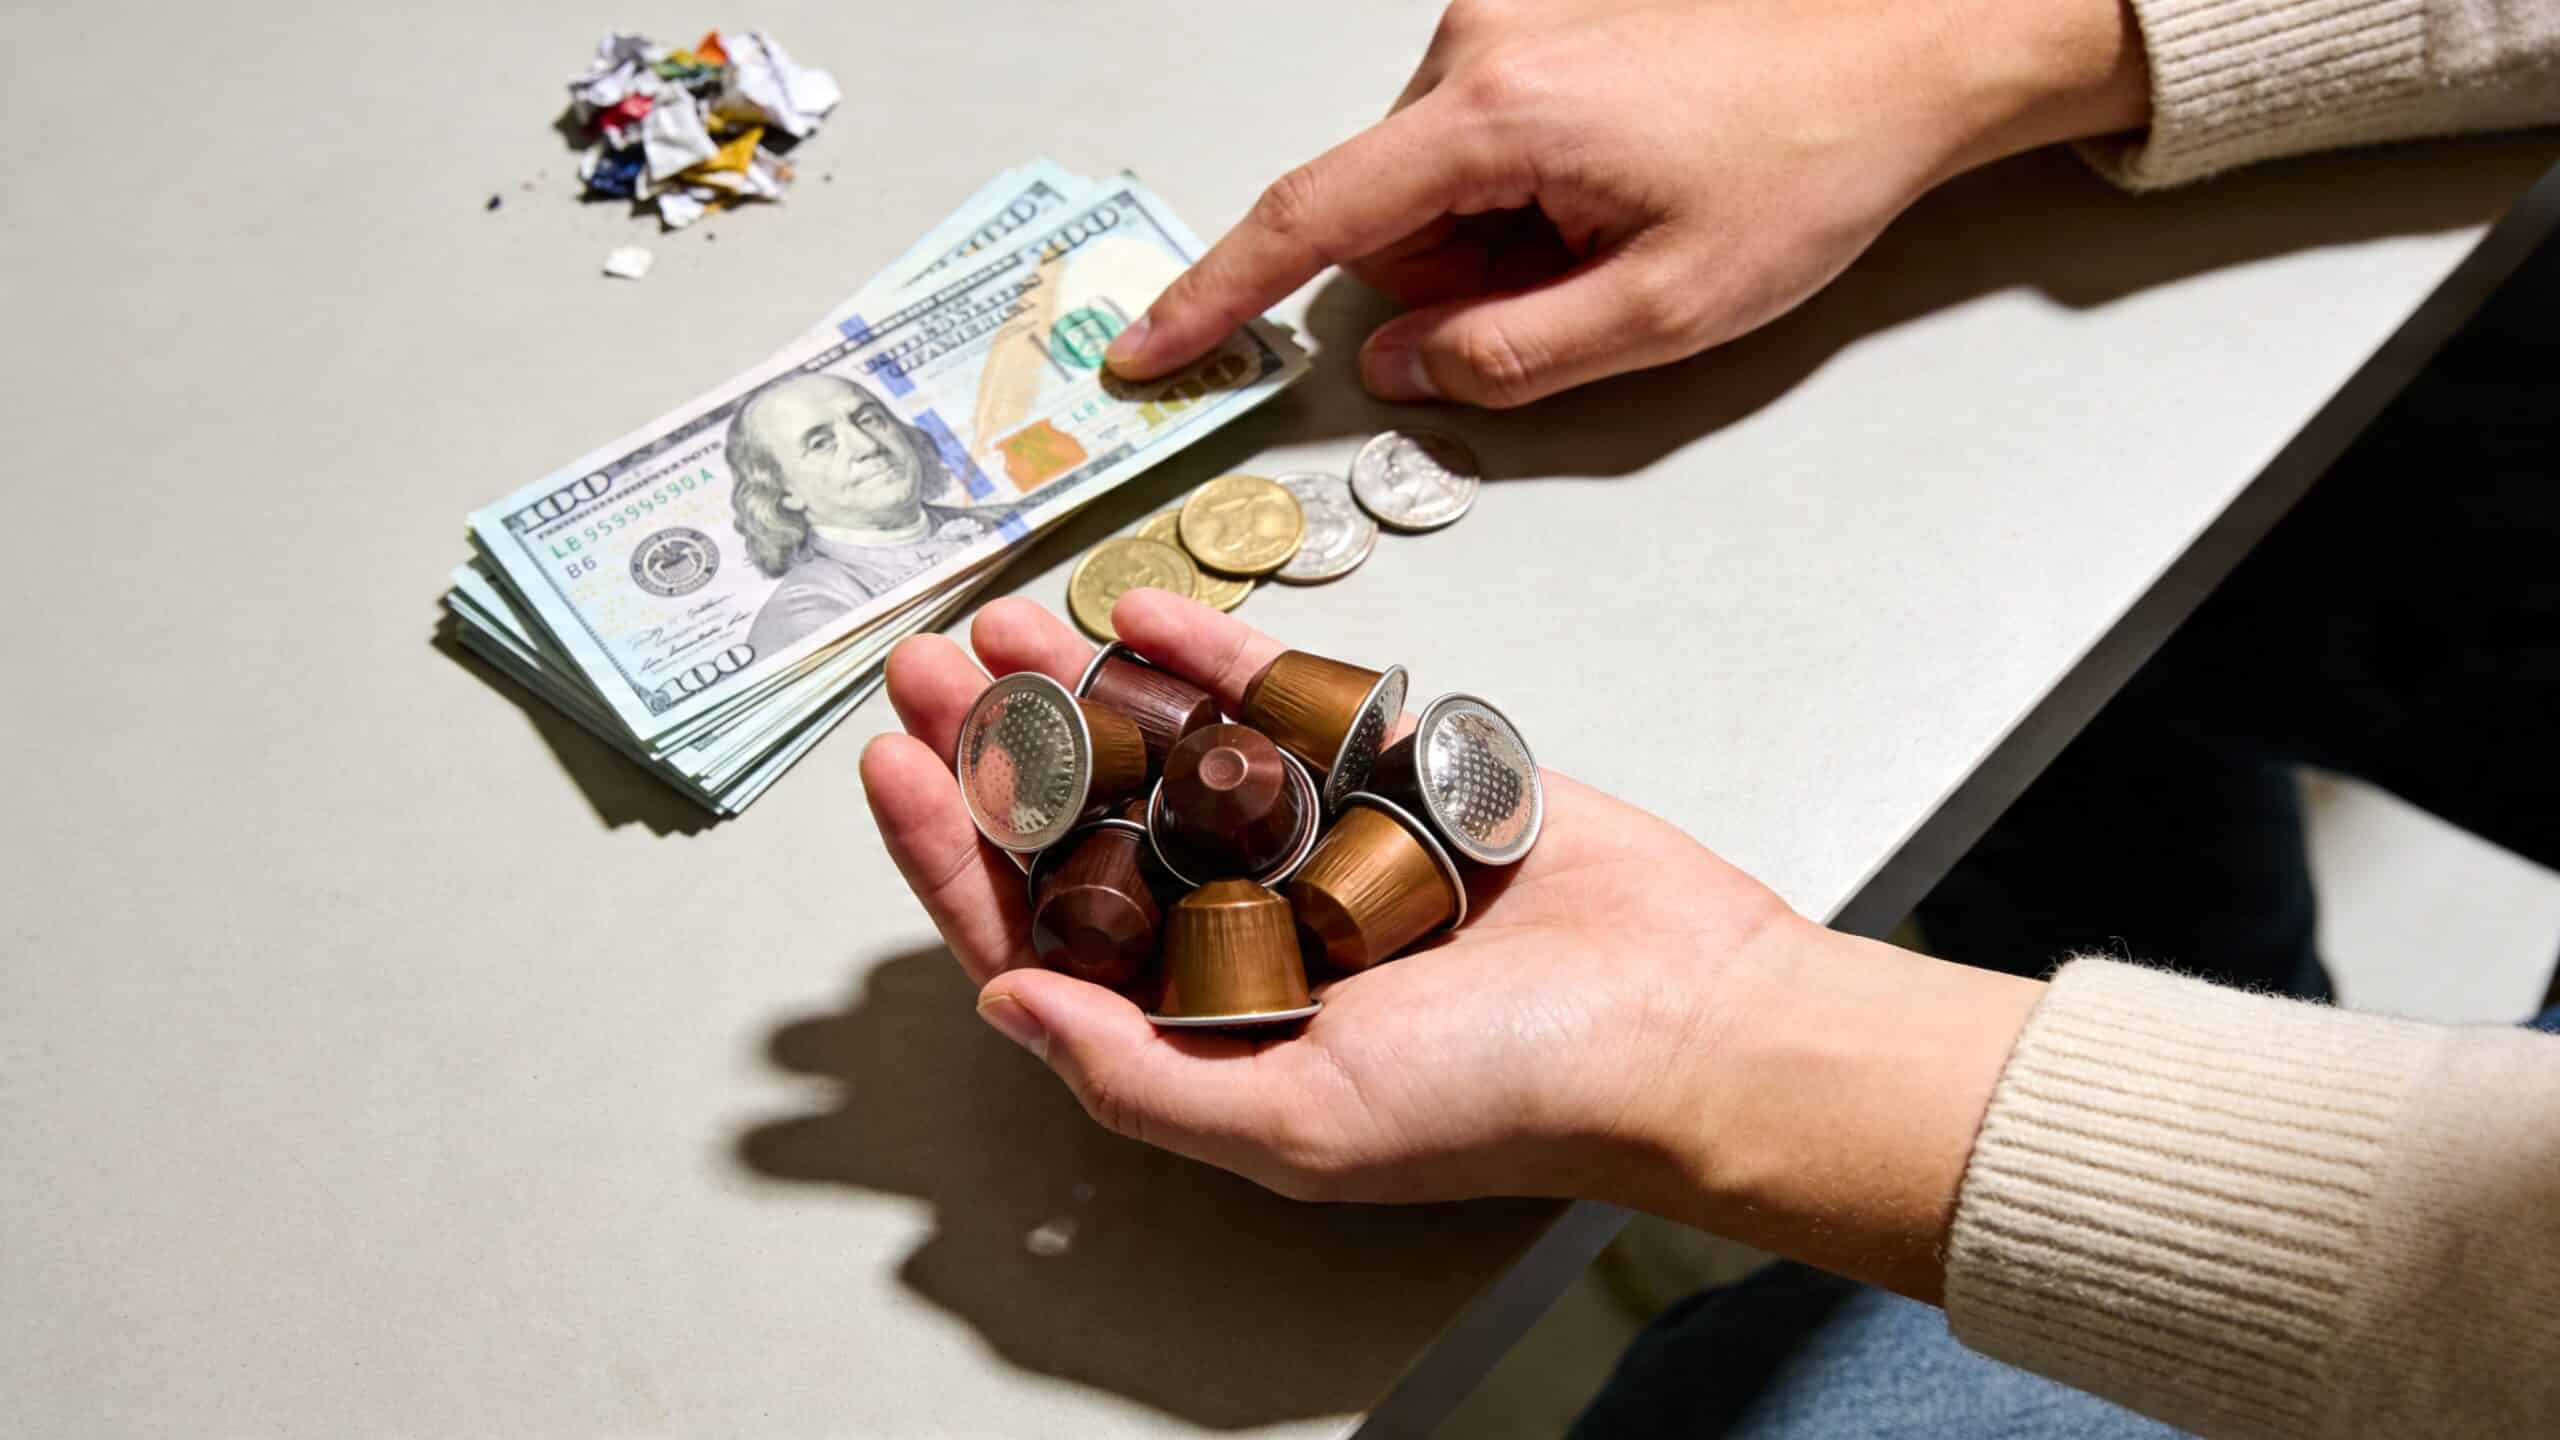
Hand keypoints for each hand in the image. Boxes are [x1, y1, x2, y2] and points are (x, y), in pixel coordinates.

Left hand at [861, 590, 2042, 1300]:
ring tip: (1006, 624)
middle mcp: (1247, 938)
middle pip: (1087, 833)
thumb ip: (1140, 1072)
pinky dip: (1214, 659)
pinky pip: (1285, 706)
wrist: (1689, 1017)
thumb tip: (1003, 998)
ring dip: (1083, 689)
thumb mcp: (1301, 1121)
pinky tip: (1145, 614)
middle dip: (997, 750)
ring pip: (1167, 755)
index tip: (894, 769)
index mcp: (1208, 1030)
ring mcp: (1316, 849)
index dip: (955, 858)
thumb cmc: (1511, 1096)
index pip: (1042, 938)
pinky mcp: (1391, 776)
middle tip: (924, 668)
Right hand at [1105, 0, 2147, 407]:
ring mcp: (1505, 20)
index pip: (1312, 218)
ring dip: (1499, 235)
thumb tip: (1402, 365)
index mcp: (1496, 111)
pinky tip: (1621, 185)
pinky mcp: (1536, 19)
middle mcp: (1476, 44)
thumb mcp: (1665, 311)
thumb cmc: (1805, 167)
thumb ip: (1509, 356)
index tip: (1148, 351)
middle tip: (1583, 284)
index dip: (1219, 297)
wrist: (1906, 46)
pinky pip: (1477, 135)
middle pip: (1386, 210)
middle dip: (1454, 279)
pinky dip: (1525, 190)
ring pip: (1433, 179)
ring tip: (1622, 225)